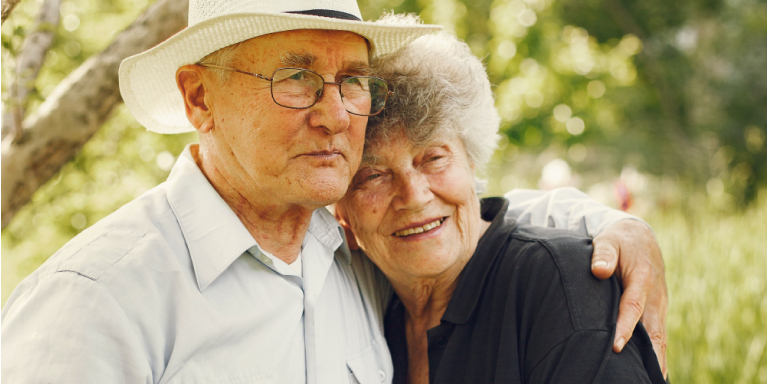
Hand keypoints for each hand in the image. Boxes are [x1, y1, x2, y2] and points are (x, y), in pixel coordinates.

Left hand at [591, 219, 667, 377]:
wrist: (640, 238)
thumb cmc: (618, 241)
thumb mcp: (608, 241)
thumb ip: (603, 254)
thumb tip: (598, 271)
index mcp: (642, 278)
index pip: (633, 307)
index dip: (625, 327)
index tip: (617, 347)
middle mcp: (655, 295)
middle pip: (653, 330)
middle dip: (648, 355)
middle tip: (636, 375)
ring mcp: (659, 305)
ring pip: (659, 337)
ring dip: (656, 359)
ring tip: (647, 379)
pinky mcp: (657, 311)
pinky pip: (659, 336)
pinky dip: (658, 355)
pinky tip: (653, 372)